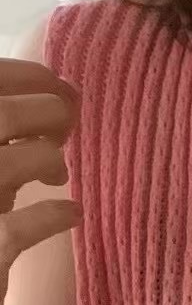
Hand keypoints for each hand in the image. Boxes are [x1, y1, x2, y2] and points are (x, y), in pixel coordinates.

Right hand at [0, 58, 80, 304]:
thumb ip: (7, 138)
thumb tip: (60, 97)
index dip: (23, 76)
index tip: (58, 85)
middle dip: (45, 111)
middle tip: (67, 125)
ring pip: (7, 163)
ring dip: (47, 159)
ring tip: (58, 173)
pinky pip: (20, 228)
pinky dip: (54, 215)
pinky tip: (71, 214)